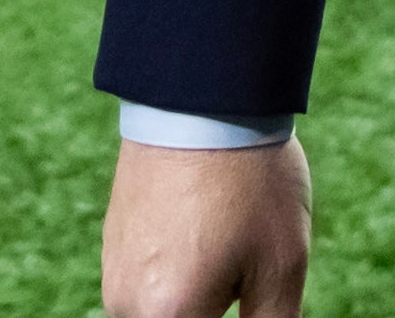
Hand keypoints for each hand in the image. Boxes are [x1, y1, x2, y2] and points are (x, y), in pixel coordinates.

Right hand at [103, 135, 310, 317]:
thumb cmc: (249, 183)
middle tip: (244, 263)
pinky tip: (210, 229)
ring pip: (161, 311)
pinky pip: (147, 282)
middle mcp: (126, 305)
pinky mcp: (113, 243)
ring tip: (230, 242)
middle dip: (214, 308)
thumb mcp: (281, 263)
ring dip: (197, 296)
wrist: (202, 99)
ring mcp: (113, 273)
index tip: (251, 293)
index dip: (236, 316)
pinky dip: (178, 272)